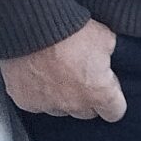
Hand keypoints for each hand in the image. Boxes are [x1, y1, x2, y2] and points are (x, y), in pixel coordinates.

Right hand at [0, 20, 124, 120]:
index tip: (107, 89)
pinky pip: (35, 102)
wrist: (32, 28)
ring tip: (56, 72)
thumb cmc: (70, 31)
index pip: (114, 112)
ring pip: (60, 108)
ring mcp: (48, 105)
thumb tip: (105, 55)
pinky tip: (37, 74)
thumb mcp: (104, 38)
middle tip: (80, 75)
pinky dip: (37, 91)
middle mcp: (75, 104)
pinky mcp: (25, 100)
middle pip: (87, 111)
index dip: (113, 99)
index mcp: (99, 93)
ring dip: (61, 95)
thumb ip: (109, 55)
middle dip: (87, 96)